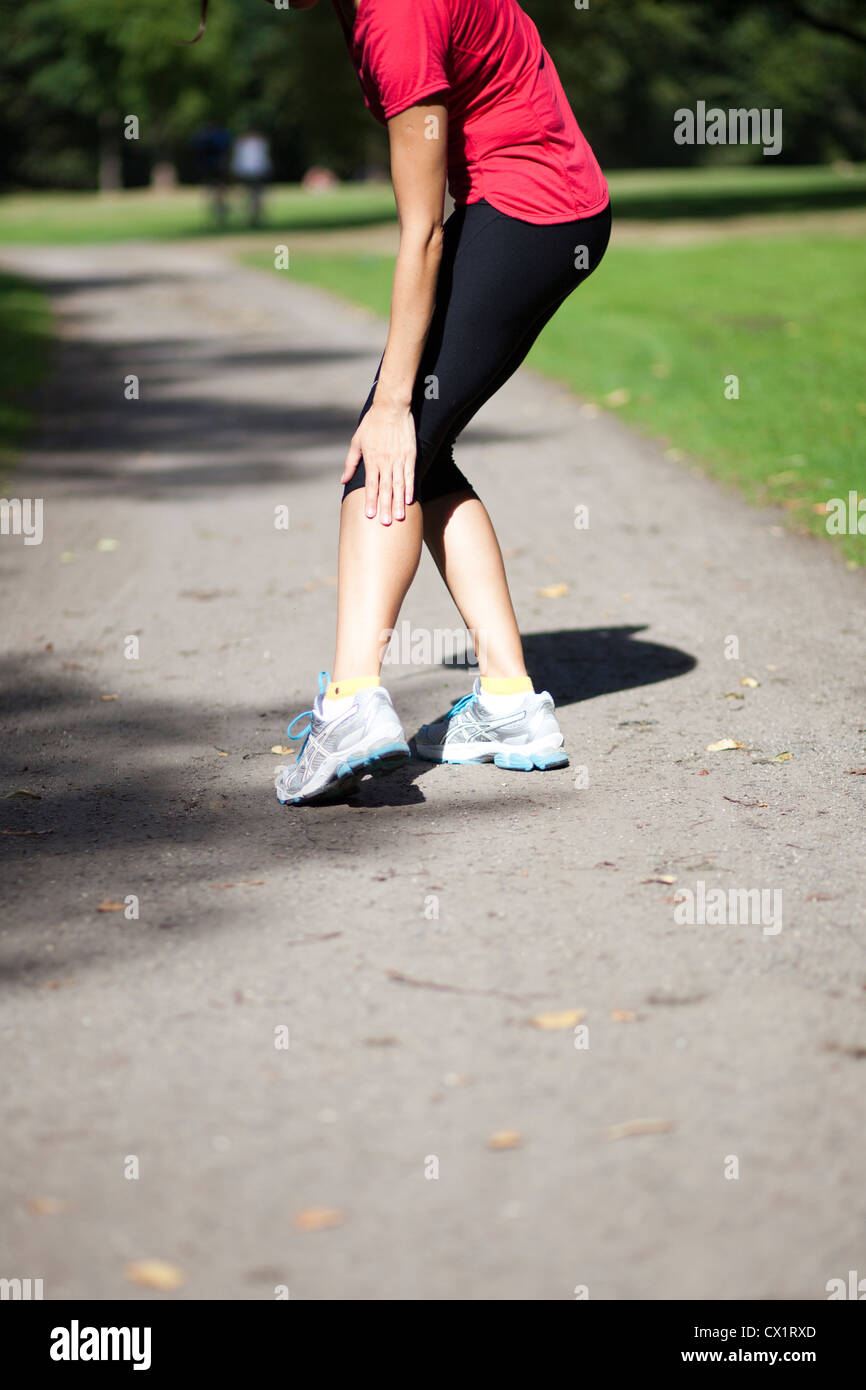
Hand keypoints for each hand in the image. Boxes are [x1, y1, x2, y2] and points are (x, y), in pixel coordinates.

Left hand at [342, 402, 416, 524]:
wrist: (391, 406)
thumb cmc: (372, 423)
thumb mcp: (356, 441)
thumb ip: (350, 462)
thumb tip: (344, 480)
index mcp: (371, 459)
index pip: (371, 485)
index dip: (370, 501)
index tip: (370, 515)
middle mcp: (385, 461)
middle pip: (385, 489)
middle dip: (384, 507)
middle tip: (385, 523)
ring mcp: (399, 458)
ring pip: (398, 484)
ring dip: (398, 502)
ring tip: (399, 517)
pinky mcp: (410, 454)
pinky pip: (410, 474)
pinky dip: (410, 488)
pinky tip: (409, 500)